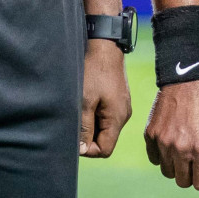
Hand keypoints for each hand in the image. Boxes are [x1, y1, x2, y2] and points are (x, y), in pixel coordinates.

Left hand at [80, 40, 131, 157]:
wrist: (106, 47)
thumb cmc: (94, 72)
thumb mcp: (84, 101)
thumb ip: (84, 127)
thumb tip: (82, 149)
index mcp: (117, 118)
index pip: (105, 149)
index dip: (89, 149)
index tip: (75, 137)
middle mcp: (123, 116)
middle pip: (106, 139)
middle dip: (89, 136)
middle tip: (75, 122)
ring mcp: (123, 107)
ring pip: (106, 128)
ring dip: (92, 125)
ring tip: (80, 110)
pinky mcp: (120, 100)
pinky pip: (108, 117)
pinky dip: (96, 115)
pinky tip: (88, 103)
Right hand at [144, 78, 198, 189]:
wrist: (189, 77)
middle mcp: (181, 148)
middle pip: (182, 181)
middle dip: (191, 173)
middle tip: (195, 158)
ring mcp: (163, 141)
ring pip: (167, 171)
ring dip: (176, 165)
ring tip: (183, 149)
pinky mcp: (151, 133)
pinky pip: (154, 158)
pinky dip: (162, 155)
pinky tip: (171, 143)